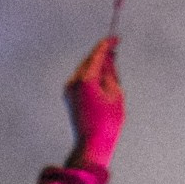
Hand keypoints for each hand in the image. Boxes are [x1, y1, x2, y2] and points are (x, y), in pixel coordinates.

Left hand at [63, 36, 123, 171]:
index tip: (116, 38)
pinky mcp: (68, 96)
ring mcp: (68, 89)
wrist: (92, 144)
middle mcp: (73, 81)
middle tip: (115, 50)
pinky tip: (101, 78)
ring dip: (96, 65)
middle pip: (89, 60)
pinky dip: (90, 75)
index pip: (97, 55)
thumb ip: (111, 73)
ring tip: (112, 67)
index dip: (107, 44)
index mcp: (86, 79)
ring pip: (84, 69)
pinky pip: (80, 78)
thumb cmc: (107, 122)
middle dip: (102, 54)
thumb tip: (108, 60)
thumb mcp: (116, 93)